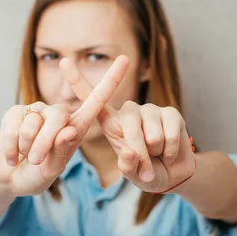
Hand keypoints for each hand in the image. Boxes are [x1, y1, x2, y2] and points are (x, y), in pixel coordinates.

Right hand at [0, 55, 131, 195]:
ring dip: (27, 148)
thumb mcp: (53, 169)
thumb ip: (61, 151)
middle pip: (58, 116)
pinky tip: (12, 156)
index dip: (111, 79)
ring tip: (26, 157)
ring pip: (33, 125)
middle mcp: (58, 113)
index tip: (125, 58)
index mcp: (77, 125)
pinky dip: (11, 147)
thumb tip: (69, 129)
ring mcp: (36, 110)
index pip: (96, 100)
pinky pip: (13, 127)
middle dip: (45, 143)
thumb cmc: (38, 174)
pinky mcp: (14, 112)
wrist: (11, 178)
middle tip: (37, 160)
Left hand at [59, 57, 195, 192]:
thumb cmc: (145, 173)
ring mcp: (150, 109)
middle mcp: (128, 111)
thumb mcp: (132, 173)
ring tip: (156, 155)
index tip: (64, 61)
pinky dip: (170, 150)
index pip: (92, 99)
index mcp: (111, 123)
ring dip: (156, 153)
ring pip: (152, 134)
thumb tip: (129, 153)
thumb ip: (127, 166)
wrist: (172, 174)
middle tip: (145, 170)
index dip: (77, 81)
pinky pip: (170, 133)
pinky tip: (168, 153)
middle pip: (129, 127)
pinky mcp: (171, 112)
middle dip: (140, 153)